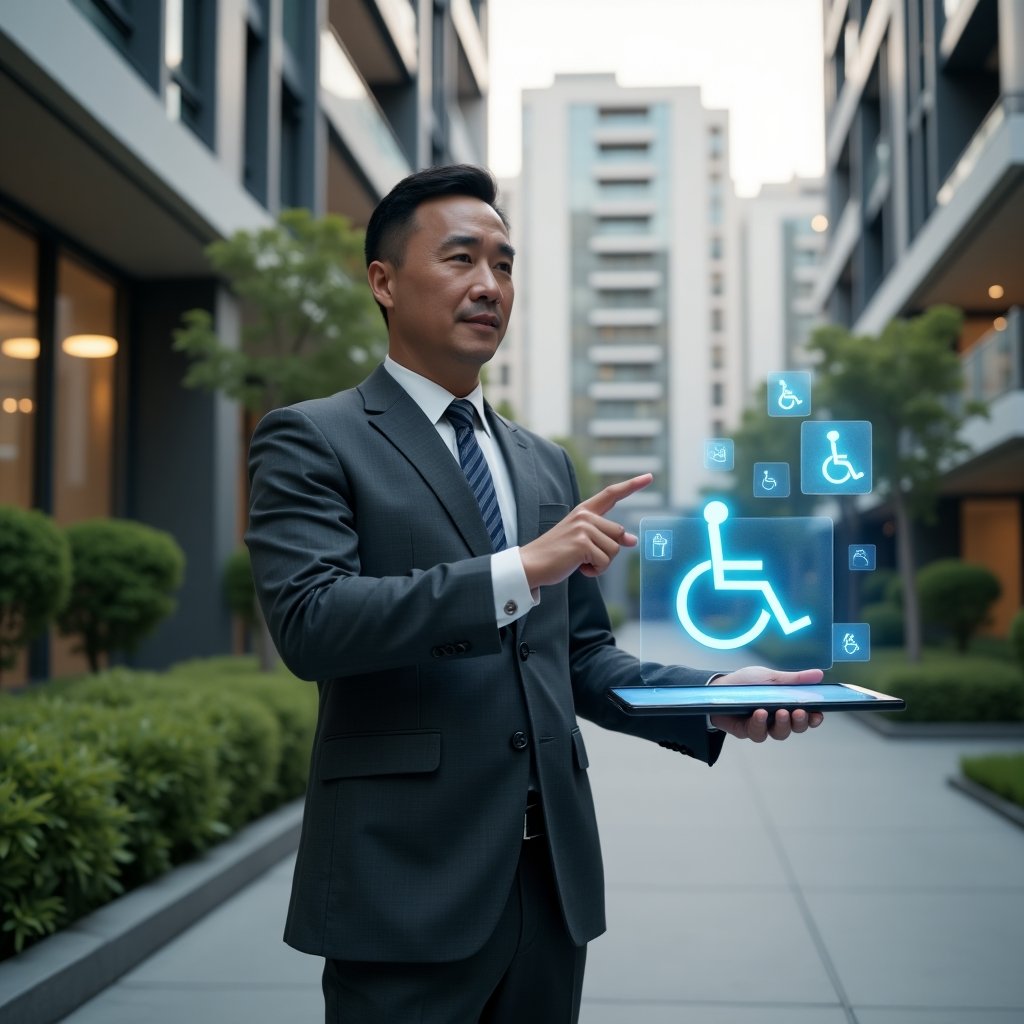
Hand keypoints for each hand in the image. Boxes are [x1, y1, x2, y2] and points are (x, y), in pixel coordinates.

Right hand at [520, 473, 651, 588]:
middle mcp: (585, 516)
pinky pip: (604, 562)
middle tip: (586, 557)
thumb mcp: (583, 542)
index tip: (649, 476)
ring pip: (614, 550)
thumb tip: (633, 540)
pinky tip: (578, 568)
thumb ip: (606, 537)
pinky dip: (594, 571)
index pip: (611, 494)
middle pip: (618, 533)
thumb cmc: (556, 554)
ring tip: (579, 561)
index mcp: (584, 512)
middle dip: (608, 551)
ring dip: (601, 563)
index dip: (632, 485)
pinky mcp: (582, 543)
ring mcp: (583, 528)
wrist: (531, 564)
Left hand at [709, 665, 825, 742]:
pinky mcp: (747, 731)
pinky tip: (760, 714)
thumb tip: (819, 674)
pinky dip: (760, 723)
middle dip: (800, 722)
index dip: (813, 718)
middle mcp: (776, 718)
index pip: (806, 716)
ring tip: (780, 712)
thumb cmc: (746, 682)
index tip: (818, 714)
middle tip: (799, 712)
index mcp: (785, 704)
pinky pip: (757, 733)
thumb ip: (794, 680)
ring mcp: (762, 726)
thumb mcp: (771, 677)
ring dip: (782, 725)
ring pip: (779, 734)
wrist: (718, 686)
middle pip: (795, 728)